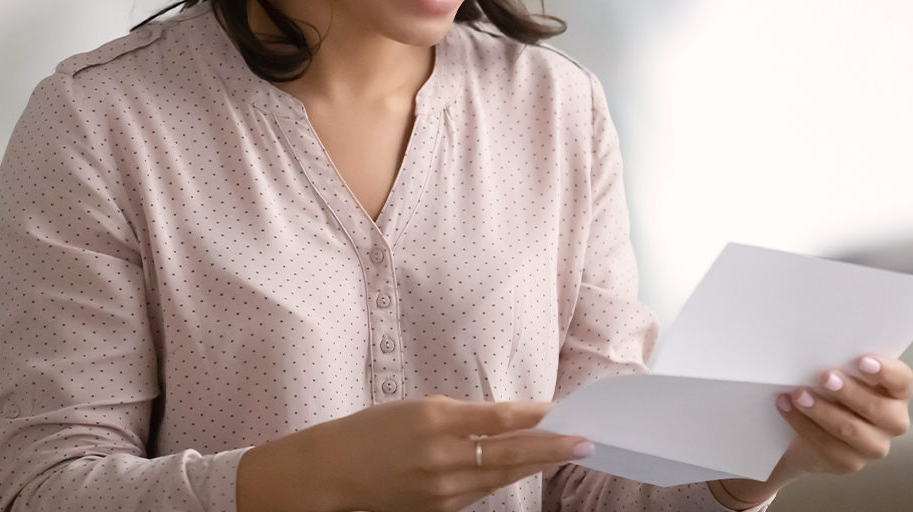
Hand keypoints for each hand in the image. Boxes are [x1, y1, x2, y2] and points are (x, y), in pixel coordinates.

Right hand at [237, 395, 593, 511]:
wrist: (327, 477)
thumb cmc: (365, 434)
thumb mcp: (413, 409)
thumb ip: (460, 415)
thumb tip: (504, 419)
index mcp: (435, 420)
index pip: (500, 419)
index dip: (536, 417)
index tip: (563, 413)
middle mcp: (443, 457)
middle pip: (511, 453)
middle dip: (552, 447)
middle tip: (585, 441)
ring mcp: (442, 490)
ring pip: (501, 476)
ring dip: (534, 464)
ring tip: (563, 453)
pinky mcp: (439, 510)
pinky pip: (481, 492)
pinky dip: (503, 478)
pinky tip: (521, 468)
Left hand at [708, 355, 912, 508]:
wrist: (802, 429)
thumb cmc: (828, 390)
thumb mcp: (838, 373)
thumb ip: (840, 362)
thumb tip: (821, 344)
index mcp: (896, 393)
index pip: (903, 381)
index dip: (887, 372)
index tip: (862, 361)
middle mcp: (892, 420)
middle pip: (880, 410)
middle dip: (851, 392)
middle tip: (825, 376)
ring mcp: (873, 445)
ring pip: (852, 430)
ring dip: (822, 411)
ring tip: (799, 394)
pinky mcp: (850, 463)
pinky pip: (829, 447)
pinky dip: (804, 425)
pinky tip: (787, 407)